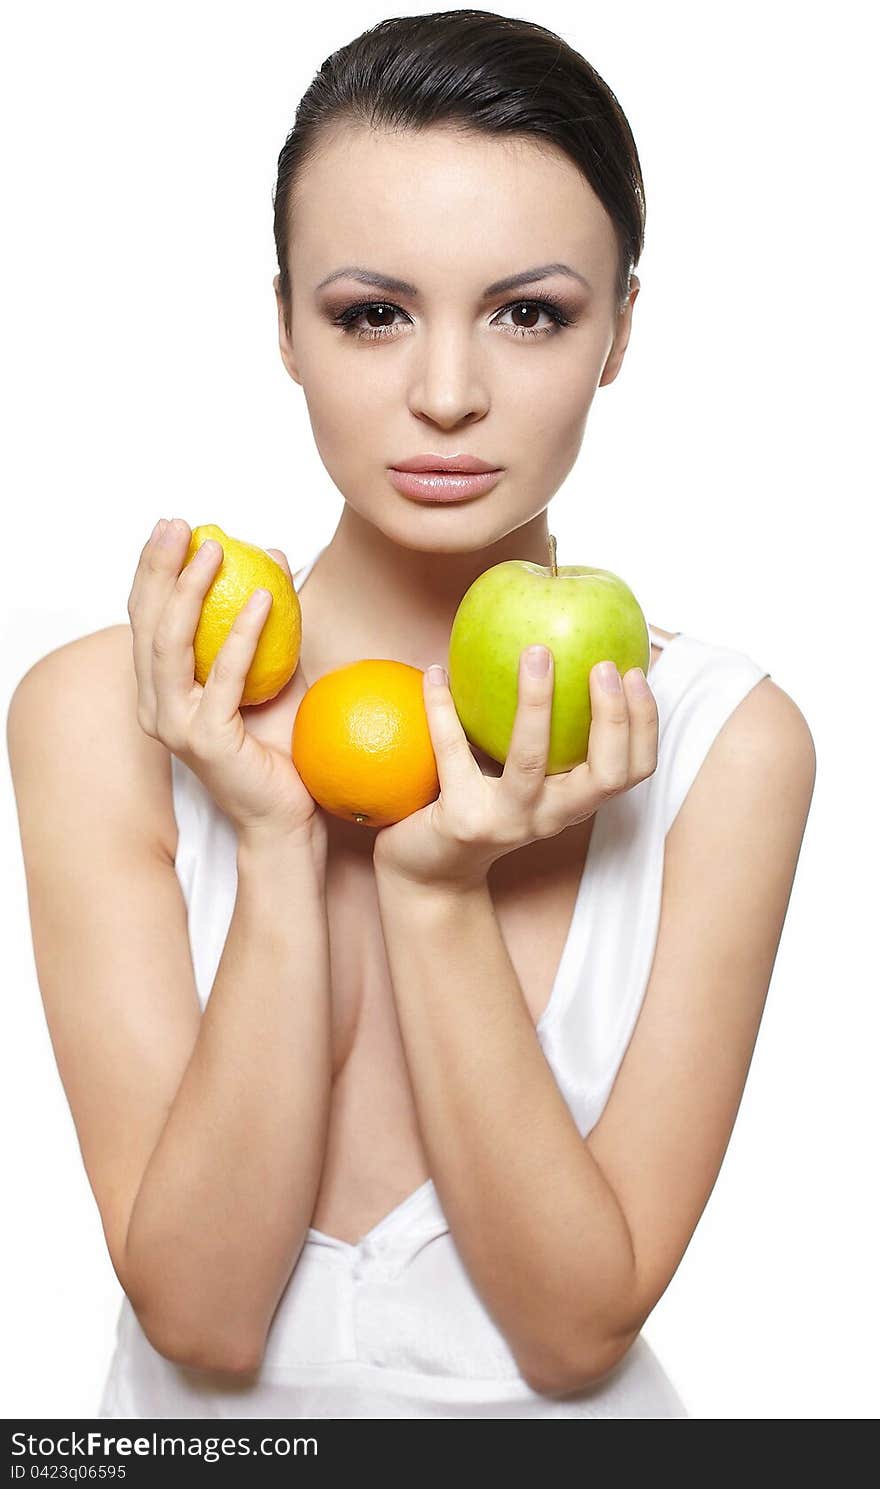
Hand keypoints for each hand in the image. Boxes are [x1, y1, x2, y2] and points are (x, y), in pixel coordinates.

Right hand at [127, 517, 324, 852]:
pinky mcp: (206, 741)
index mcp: (162, 690)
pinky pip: (224, 677)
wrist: (290, 814)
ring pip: (170, 645)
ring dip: (191, 590)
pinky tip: (266, 599)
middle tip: (181, 523)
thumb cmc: (283, 744)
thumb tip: (273, 554)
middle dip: (159, 566)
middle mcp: (157, 706)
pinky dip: (242, 634)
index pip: (147, 619)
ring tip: (216, 549)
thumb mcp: (276, 667)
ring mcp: (177, 726)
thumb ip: (267, 617)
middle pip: (147, 623)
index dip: (154, 569)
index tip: (175, 526)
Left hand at [372, 648, 657, 890]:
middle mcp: (551, 818)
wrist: (428, 871)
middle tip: (602, 664)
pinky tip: (435, 671)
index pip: (634, 771)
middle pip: (606, 774)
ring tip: (535, 653)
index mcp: (574, 802)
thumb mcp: (522, 772)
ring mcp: (507, 822)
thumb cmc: (480, 803)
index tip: (635, 672)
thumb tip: (560, 642)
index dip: (644, 724)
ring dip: (537, 703)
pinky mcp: (462, 820)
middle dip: (613, 717)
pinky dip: (442, 706)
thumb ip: (547, 729)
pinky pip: (452, 751)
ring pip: (533, 762)